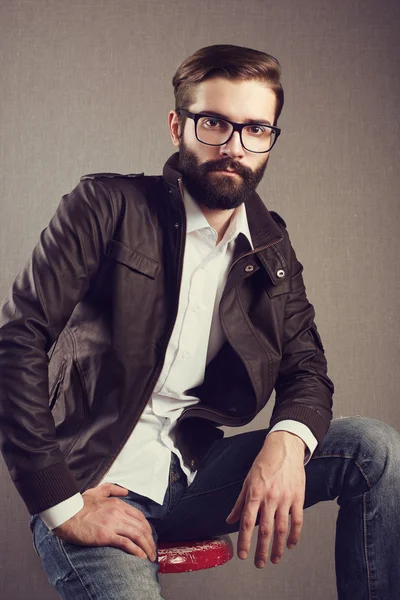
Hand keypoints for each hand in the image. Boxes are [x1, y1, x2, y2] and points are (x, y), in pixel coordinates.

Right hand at [53, 483, 156, 560]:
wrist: (66, 514)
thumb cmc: (79, 504)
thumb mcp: (97, 491)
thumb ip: (112, 489)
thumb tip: (125, 491)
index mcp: (117, 504)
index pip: (139, 516)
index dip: (147, 528)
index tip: (149, 537)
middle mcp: (118, 513)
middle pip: (141, 527)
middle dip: (150, 540)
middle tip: (153, 550)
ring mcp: (112, 524)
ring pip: (137, 535)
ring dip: (146, 547)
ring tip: (150, 556)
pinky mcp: (106, 536)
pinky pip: (126, 543)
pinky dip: (136, 550)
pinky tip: (141, 556)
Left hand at [226, 431, 305, 567]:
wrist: (285, 448)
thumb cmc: (264, 463)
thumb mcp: (247, 481)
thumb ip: (239, 503)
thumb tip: (230, 520)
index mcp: (255, 493)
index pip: (248, 523)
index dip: (245, 541)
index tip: (243, 555)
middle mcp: (270, 497)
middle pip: (266, 531)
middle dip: (262, 551)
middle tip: (259, 564)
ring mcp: (285, 498)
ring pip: (282, 529)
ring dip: (278, 548)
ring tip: (275, 559)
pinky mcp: (298, 498)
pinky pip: (298, 521)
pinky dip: (295, 535)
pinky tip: (290, 545)